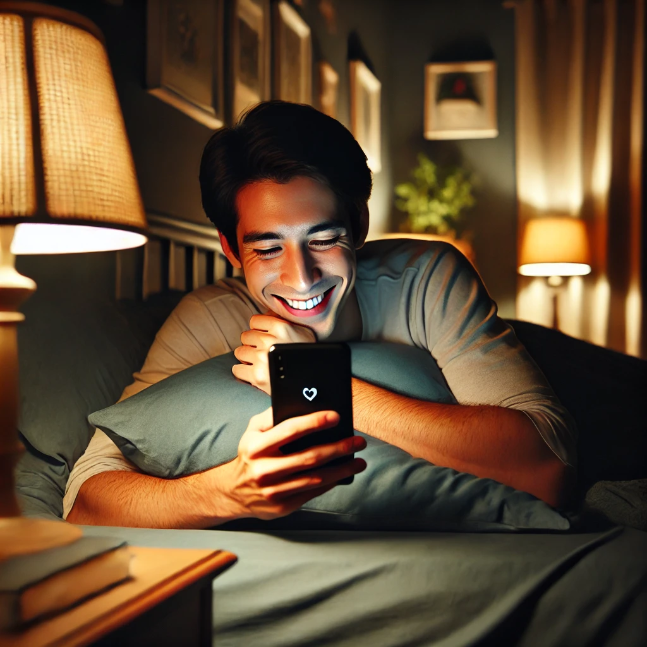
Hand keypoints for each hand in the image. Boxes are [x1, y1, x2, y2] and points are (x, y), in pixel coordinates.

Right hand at [224, 407, 365, 520]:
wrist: (232, 491)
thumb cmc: (250, 455)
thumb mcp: (252, 431)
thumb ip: (272, 416)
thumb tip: (300, 404)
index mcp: (257, 447)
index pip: (290, 430)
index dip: (315, 422)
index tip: (336, 416)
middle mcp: (265, 469)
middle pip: (309, 457)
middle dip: (338, 448)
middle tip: (358, 441)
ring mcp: (274, 490)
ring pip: (315, 478)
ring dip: (342, 469)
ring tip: (359, 460)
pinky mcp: (282, 506)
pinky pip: (313, 492)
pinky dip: (331, 482)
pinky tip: (343, 474)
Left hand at [232, 314, 315, 393]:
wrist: (313, 381)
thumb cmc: (307, 356)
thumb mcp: (302, 331)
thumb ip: (283, 320)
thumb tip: (266, 313)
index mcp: (281, 327)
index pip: (254, 321)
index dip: (258, 329)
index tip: (264, 336)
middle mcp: (269, 341)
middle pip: (245, 336)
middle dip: (252, 344)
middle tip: (262, 351)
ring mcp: (261, 359)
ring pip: (239, 352)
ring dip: (247, 357)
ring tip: (258, 362)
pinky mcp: (257, 376)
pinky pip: (237, 370)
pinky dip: (243, 372)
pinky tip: (253, 372)